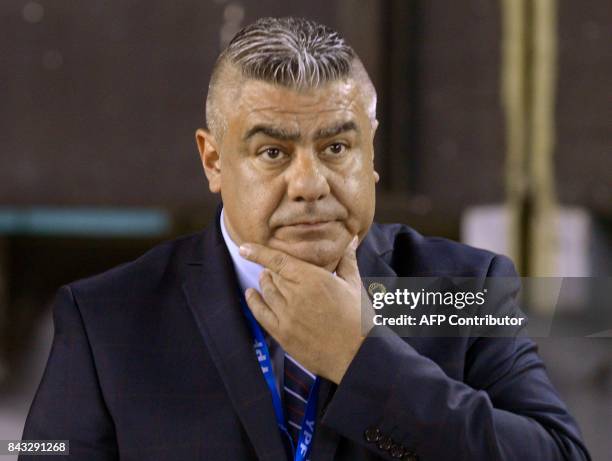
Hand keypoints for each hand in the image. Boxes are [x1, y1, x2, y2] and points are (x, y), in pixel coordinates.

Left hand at [240, 236, 371, 383]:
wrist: (357, 354)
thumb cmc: (358, 318)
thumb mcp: (353, 284)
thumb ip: (347, 260)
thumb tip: (350, 240)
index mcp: (312, 279)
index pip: (278, 260)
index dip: (259, 252)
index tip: (245, 247)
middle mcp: (295, 295)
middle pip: (273, 275)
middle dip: (270, 269)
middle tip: (273, 267)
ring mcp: (286, 316)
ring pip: (266, 292)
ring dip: (264, 283)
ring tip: (266, 278)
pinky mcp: (282, 333)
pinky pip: (261, 314)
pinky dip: (254, 302)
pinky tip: (251, 294)